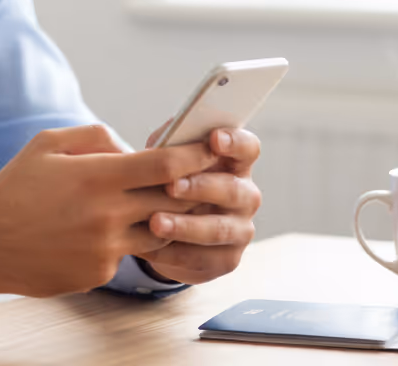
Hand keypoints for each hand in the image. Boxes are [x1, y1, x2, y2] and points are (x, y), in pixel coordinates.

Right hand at [0, 124, 213, 312]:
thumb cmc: (14, 188)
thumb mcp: (48, 144)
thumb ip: (95, 136)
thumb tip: (129, 146)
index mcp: (97, 177)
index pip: (165, 166)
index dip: (195, 155)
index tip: (213, 145)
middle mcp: (107, 215)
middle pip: (172, 200)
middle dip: (194, 187)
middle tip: (208, 174)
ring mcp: (105, 249)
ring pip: (159, 231)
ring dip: (168, 216)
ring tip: (166, 201)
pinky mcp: (98, 273)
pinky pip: (128, 253)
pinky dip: (129, 239)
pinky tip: (111, 229)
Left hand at [136, 123, 261, 285]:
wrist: (169, 224)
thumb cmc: (171, 177)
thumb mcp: (169, 157)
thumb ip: (169, 145)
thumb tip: (160, 142)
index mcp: (236, 162)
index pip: (247, 148)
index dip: (235, 142)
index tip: (214, 138)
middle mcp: (245, 195)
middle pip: (233, 189)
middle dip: (201, 187)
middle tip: (171, 186)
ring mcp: (240, 230)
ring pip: (218, 229)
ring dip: (185, 226)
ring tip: (155, 222)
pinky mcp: (226, 259)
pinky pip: (202, 259)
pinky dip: (174, 253)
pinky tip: (150, 246)